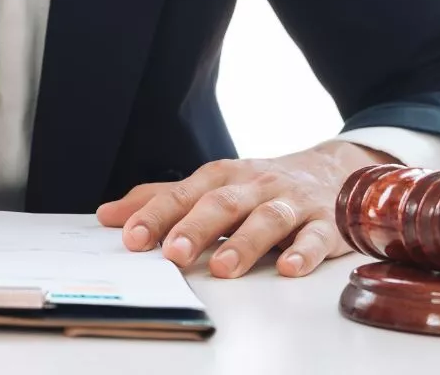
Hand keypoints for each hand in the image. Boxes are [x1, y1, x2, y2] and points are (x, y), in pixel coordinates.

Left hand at [96, 141, 394, 277]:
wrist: (331, 171)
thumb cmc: (258, 186)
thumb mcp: (210, 187)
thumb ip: (161, 200)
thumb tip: (108, 215)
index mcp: (221, 177)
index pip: (182, 194)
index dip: (156, 215)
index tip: (132, 236)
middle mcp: (253, 185)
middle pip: (221, 204)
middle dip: (195, 228)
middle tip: (173, 254)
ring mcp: (290, 202)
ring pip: (266, 219)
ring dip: (244, 243)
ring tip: (224, 268)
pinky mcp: (323, 222)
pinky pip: (314, 236)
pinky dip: (302, 252)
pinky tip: (288, 268)